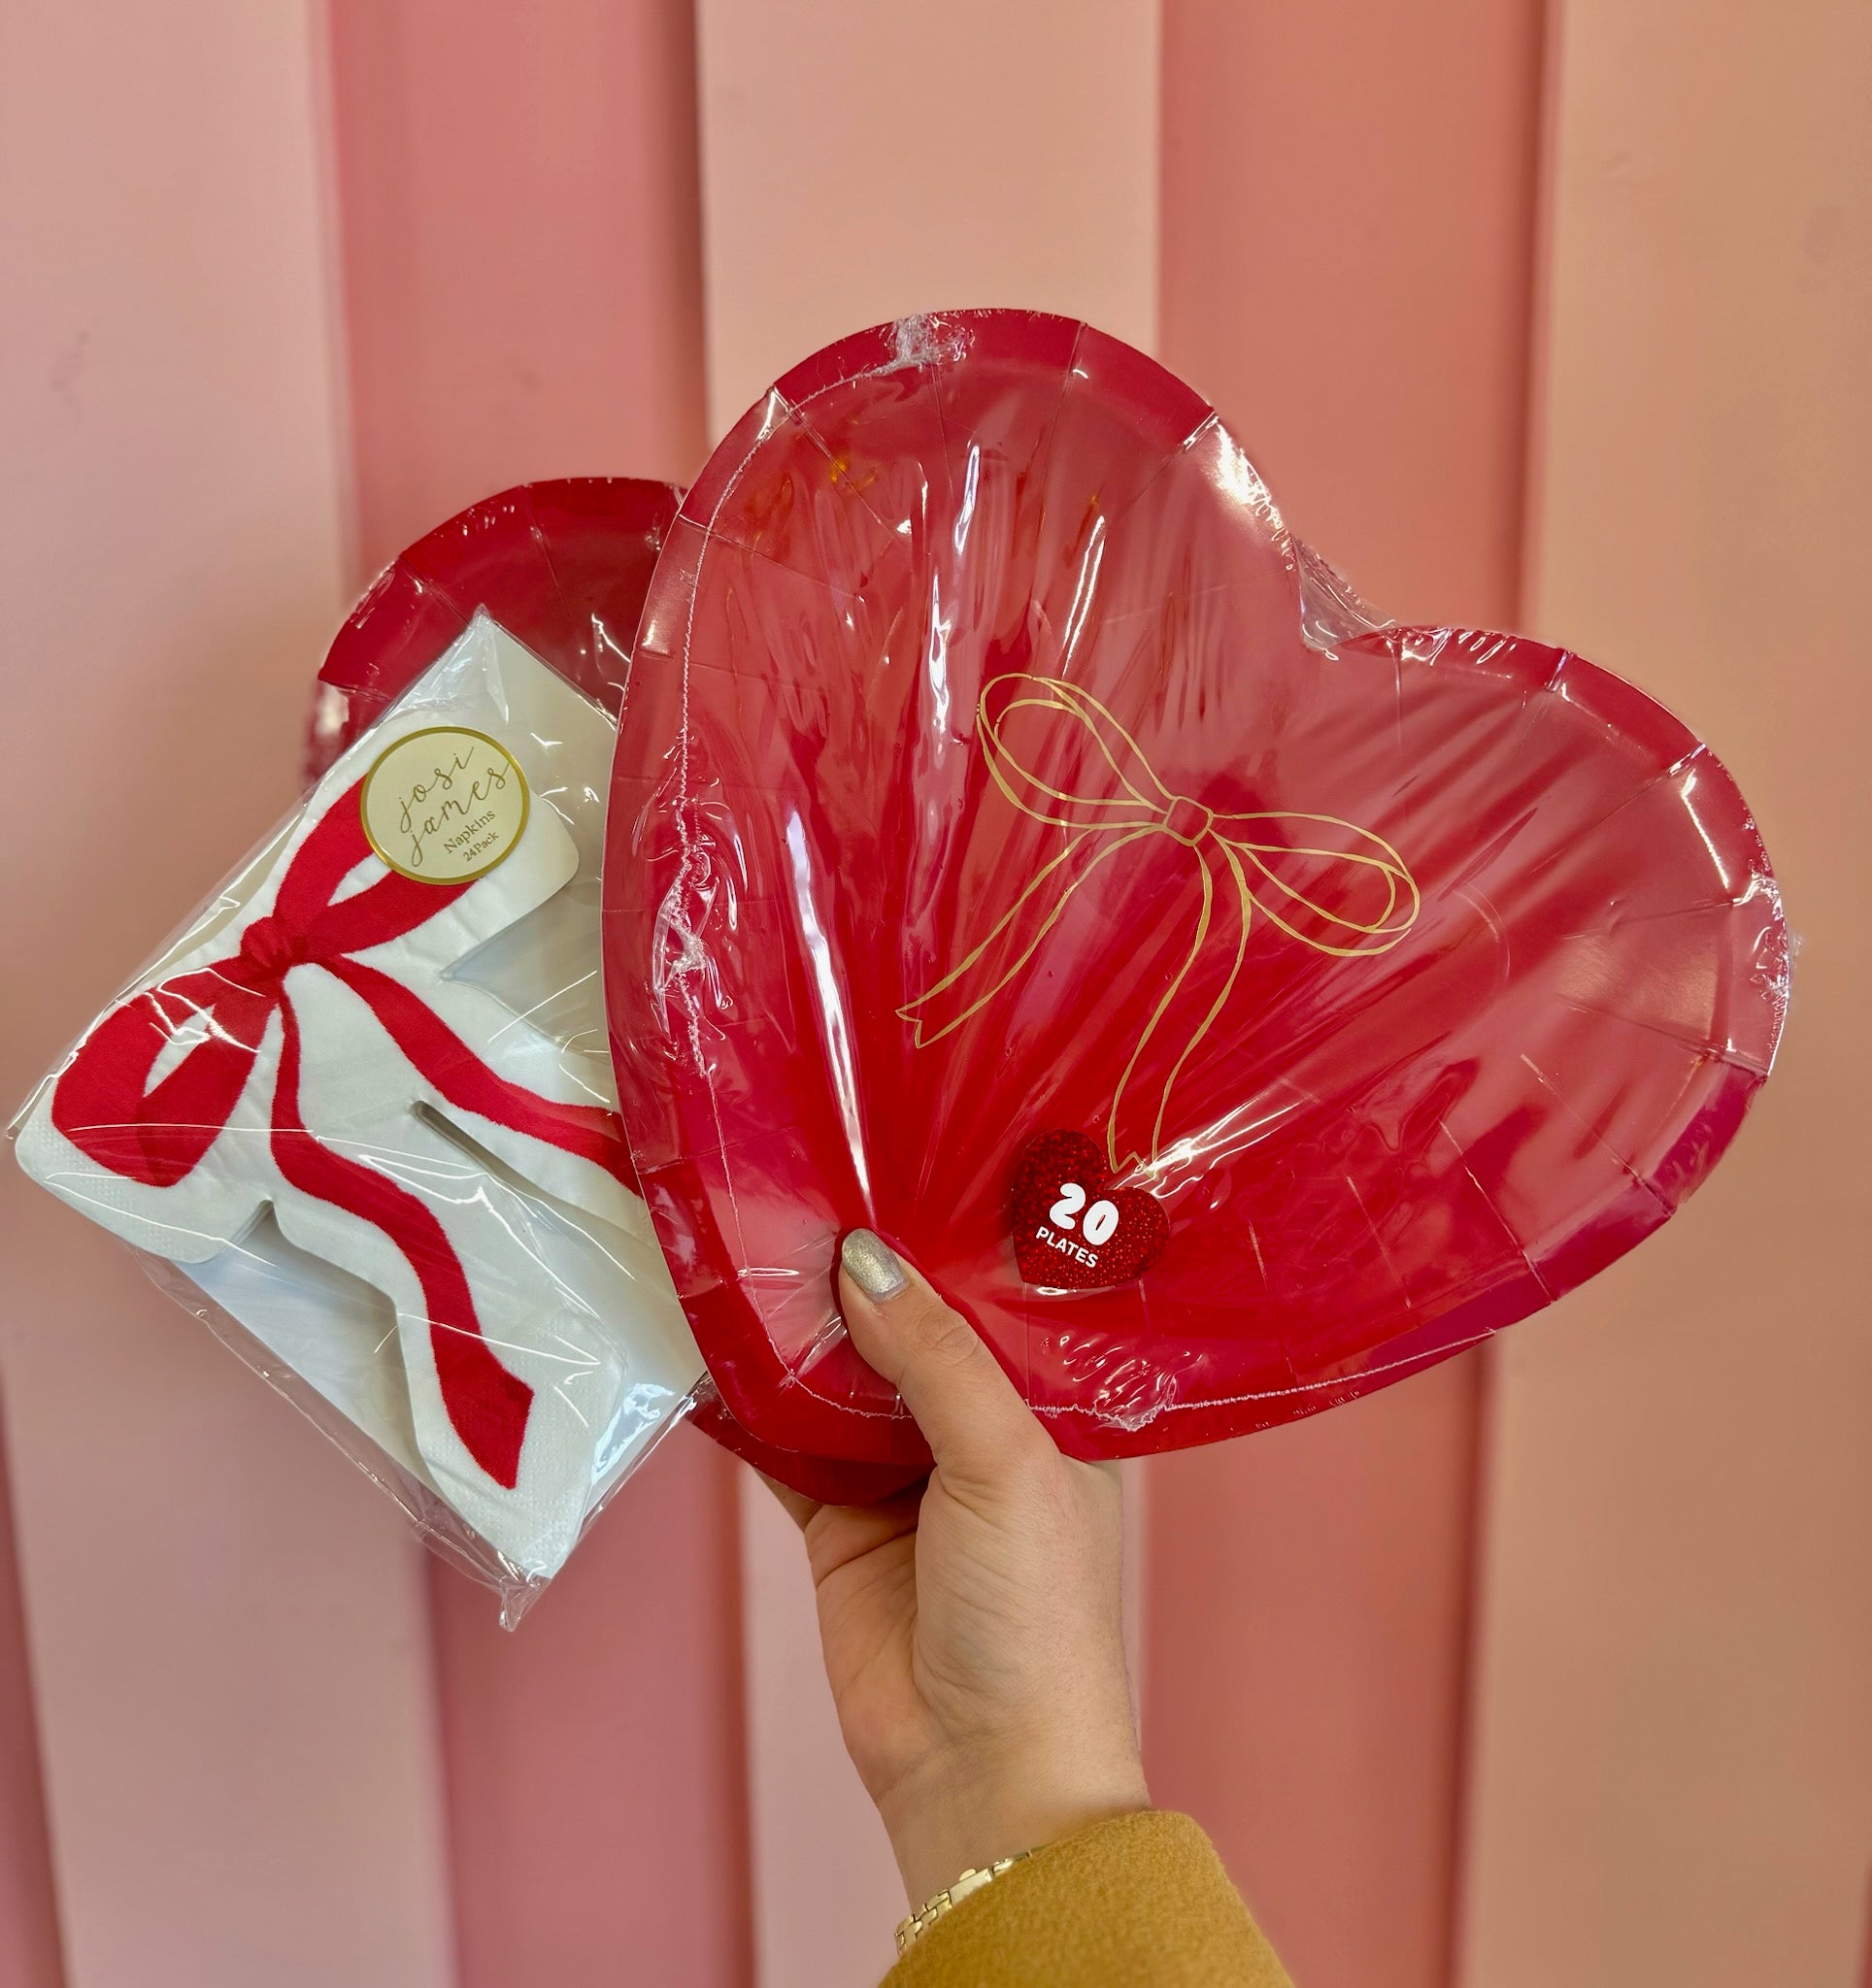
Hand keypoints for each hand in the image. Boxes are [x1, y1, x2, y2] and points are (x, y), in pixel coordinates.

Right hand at [763, 1230, 1149, 1906]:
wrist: (979, 1772)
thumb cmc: (1035, 1614)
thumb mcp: (1005, 1461)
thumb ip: (935, 1356)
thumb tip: (861, 1258)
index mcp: (1052, 1413)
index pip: (1000, 1305)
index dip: (953, 1244)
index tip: (897, 1166)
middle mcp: (981, 1435)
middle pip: (910, 1334)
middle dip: (862, 1278)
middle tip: (801, 1187)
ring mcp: (905, 1480)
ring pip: (841, 1383)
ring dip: (799, 1334)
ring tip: (747, 1244)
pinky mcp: (839, 1525)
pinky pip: (785, 1447)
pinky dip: (748, 1406)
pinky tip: (708, 1346)